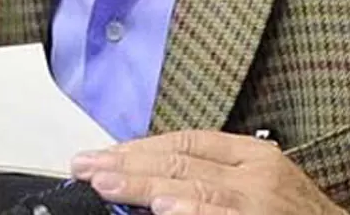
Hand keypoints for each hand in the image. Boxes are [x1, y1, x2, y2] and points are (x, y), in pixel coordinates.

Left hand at [70, 130, 348, 214]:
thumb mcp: (264, 190)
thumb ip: (215, 183)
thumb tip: (157, 188)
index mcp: (254, 155)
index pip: (187, 142)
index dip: (139, 147)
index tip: (101, 155)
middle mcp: (258, 171)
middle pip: (181, 159)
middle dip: (127, 163)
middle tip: (85, 167)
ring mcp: (262, 200)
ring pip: (193, 185)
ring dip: (144, 184)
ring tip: (107, 183)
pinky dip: (192, 211)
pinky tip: (163, 208)